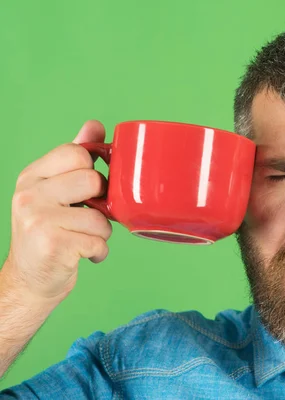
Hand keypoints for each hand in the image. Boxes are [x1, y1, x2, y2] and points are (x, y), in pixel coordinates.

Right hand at [4, 120, 112, 300]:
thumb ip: (74, 159)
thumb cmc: (49, 232)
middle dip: (101, 204)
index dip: (93, 171)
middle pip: (94, 181)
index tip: (88, 189)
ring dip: (101, 234)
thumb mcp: (55, 191)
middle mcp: (29, 195)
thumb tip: (95, 125)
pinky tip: (83, 255)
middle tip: (87, 216)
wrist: (29, 281)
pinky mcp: (53, 246)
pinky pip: (99, 242)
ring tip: (83, 239)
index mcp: (32, 177)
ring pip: (102, 217)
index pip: (77, 153)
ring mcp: (39, 220)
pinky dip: (98, 252)